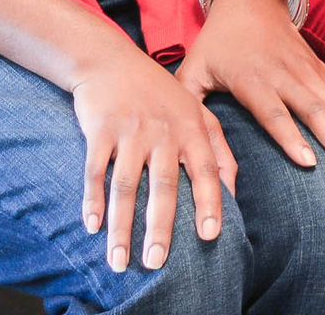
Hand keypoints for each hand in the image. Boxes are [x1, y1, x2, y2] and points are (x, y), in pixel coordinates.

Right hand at [70, 44, 236, 272]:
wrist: (112, 61)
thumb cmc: (160, 94)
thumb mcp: (197, 111)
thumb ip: (217, 149)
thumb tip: (232, 191)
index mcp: (193, 127)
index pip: (206, 170)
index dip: (210, 202)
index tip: (211, 236)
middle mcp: (164, 130)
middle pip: (164, 185)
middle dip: (161, 228)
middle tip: (157, 263)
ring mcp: (131, 130)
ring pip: (126, 186)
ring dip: (121, 227)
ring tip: (119, 261)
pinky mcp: (100, 130)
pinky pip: (95, 171)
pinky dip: (92, 200)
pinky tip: (91, 227)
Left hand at [176, 0, 324, 176]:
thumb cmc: (216, 44)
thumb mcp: (191, 73)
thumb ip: (191, 111)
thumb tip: (192, 155)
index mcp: (251, 77)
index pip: (273, 112)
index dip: (291, 137)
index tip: (310, 163)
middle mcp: (285, 73)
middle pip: (317, 110)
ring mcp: (308, 69)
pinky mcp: (321, 67)